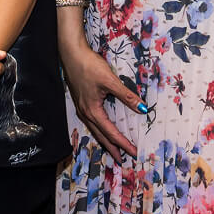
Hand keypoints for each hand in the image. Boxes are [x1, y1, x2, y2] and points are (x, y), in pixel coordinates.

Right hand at [58, 33, 142, 162]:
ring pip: (96, 130)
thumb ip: (126, 96)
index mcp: (92, 111)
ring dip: (106, 141)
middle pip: (101, 136)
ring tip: (114, 149)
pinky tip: (103, 129)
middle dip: (113, 148)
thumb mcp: (110, 81)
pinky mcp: (81, 102)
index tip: (133, 151)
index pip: (111, 132)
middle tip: (123, 159)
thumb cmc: (89, 66)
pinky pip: (92, 123)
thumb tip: (141, 108)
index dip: (123, 143)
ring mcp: (82, 109)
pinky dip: (100, 131)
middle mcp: (86, 113)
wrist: (71, 54)